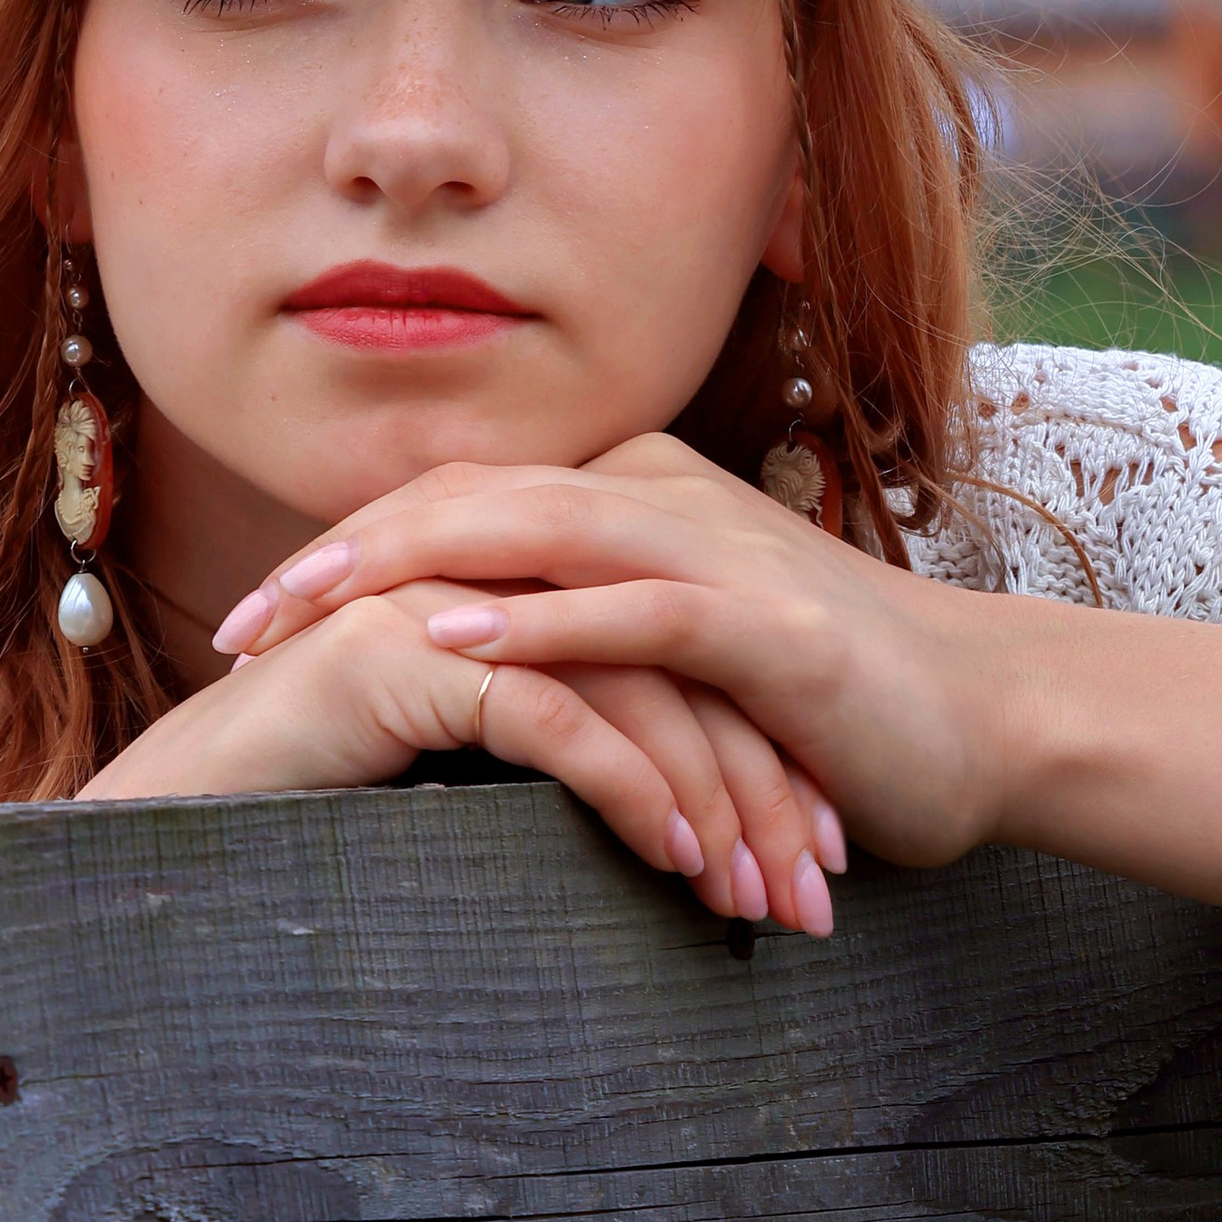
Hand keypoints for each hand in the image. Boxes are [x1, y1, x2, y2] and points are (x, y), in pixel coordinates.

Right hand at [84, 575, 843, 931]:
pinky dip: (631, 789)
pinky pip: (555, 717)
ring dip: (719, 801)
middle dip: (768, 786)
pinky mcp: (410, 653)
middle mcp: (502, 578)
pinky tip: (678, 859)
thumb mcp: (478, 789)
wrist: (184, 819)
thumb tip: (684, 835)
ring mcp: (453, 603)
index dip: (768, 760)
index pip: (687, 663)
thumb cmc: (326, 816)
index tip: (823, 859)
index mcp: (532, 596)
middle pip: (685, 668)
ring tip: (765, 896)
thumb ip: (566, 768)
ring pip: (638, 690)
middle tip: (823, 889)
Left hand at [213, 437, 1018, 866]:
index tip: (249, 626)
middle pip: (464, 499)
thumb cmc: (832, 715)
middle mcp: (662, 498)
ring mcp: (716, 551)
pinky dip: (540, 623)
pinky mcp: (765, 624)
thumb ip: (585, 652)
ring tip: (301, 621)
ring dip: (400, 572)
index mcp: (633, 497)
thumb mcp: (681, 670)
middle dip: (334, 560)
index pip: (456, 502)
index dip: (343, 553)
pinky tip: (454, 645)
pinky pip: (632, 608)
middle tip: (231, 631)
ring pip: (529, 529)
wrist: (990, 724)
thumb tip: (465, 694)